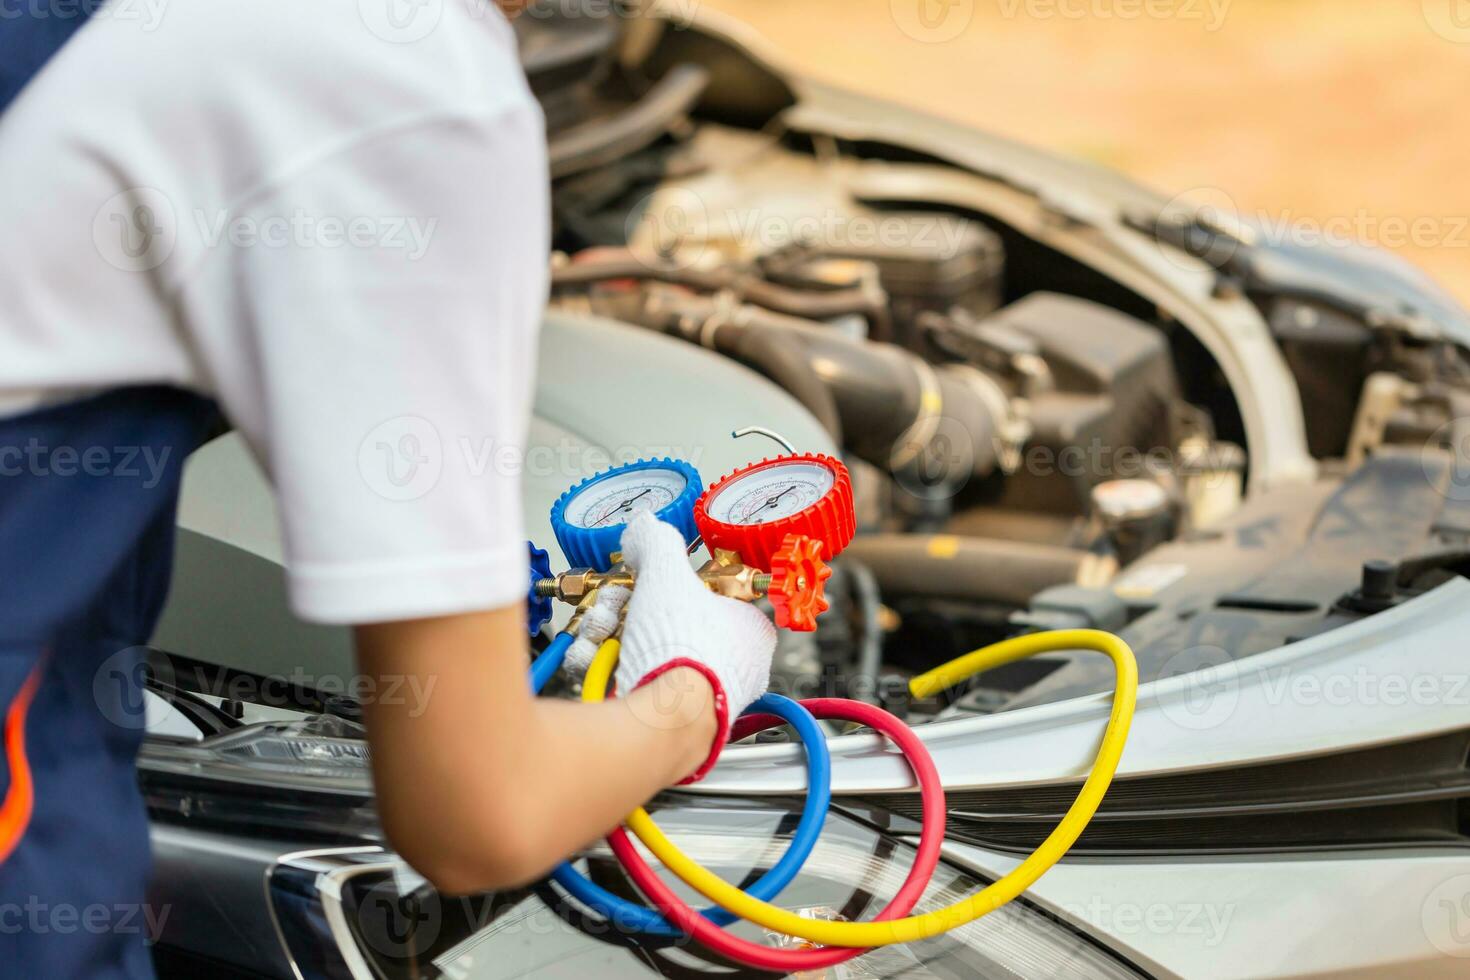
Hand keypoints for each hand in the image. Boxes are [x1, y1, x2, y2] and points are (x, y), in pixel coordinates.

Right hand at [614, 512, 776, 782]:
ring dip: (612, 638)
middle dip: (628, 613)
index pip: (712, 596)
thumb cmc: (686, 650)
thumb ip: (657, 543)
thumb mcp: (669, 574)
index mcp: (750, 631)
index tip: (646, 581)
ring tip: (597, 631)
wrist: (667, 719)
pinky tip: (593, 660)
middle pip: (672, 626)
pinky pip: (638, 688)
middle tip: (611, 606)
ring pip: (650, 657)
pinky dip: (609, 671)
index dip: (672, 585)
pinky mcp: (671, 725)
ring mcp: (703, 700)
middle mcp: (734, 669)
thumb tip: (644, 526)